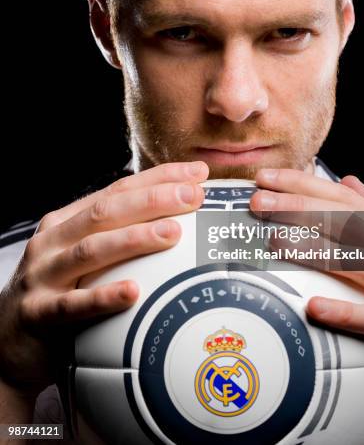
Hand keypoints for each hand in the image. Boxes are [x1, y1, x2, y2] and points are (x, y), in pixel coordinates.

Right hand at [0, 161, 207, 398]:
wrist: (5, 339)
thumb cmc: (57, 291)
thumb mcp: (80, 256)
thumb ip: (115, 237)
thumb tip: (176, 222)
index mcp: (67, 221)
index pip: (118, 190)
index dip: (158, 178)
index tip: (195, 173)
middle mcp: (53, 241)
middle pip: (107, 211)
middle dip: (153, 199)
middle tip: (193, 195)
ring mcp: (43, 275)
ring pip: (91, 249)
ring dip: (134, 238)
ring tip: (173, 232)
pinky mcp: (38, 313)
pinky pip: (73, 305)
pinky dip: (103, 297)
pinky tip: (132, 292)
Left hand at [251, 168, 363, 413]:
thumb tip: (349, 179)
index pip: (343, 197)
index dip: (303, 184)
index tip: (266, 179)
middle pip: (347, 221)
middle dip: (300, 208)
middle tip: (259, 204)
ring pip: (359, 262)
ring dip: (315, 250)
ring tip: (275, 241)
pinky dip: (345, 312)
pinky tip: (313, 306)